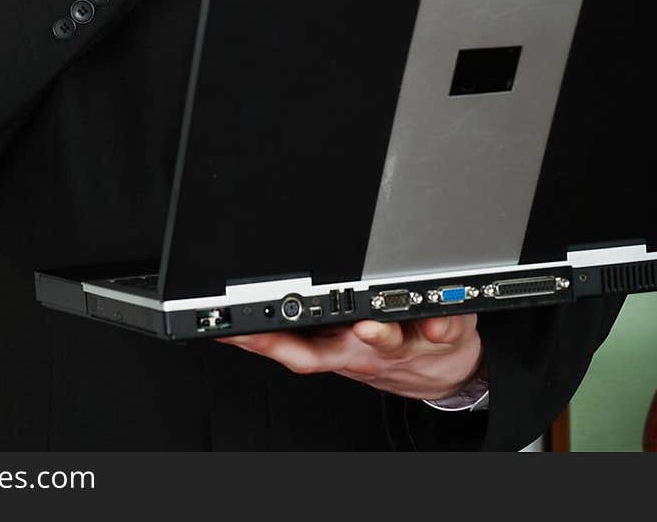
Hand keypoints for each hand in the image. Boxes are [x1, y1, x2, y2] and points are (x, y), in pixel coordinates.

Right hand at [217, 312, 483, 401]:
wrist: (445, 370)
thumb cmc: (385, 346)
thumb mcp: (338, 346)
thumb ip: (301, 327)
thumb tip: (250, 307)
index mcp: (335, 345)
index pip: (290, 345)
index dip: (259, 340)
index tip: (233, 328)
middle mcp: (364, 348)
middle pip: (334, 348)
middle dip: (313, 337)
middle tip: (288, 324)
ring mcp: (402, 343)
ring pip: (387, 340)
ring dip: (376, 335)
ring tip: (367, 323)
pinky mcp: (441, 333)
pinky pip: (442, 329)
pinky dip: (438, 325)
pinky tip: (434, 318)